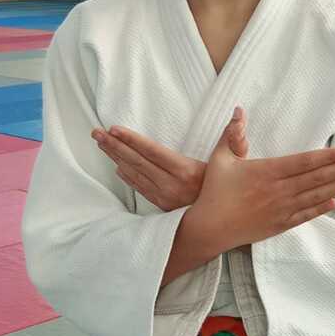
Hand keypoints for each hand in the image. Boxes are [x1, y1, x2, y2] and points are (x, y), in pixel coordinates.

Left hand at [91, 119, 243, 209]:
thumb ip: (234, 137)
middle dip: (114, 145)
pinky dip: (128, 177)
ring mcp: (165, 197)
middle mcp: (171, 185)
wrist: (229, 224)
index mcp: (186, 171)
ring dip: (115, 158)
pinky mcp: (164, 207)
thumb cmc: (231, 190)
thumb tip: (239, 112)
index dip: (131, 139)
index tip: (113, 128)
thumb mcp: (234, 161)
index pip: (152, 151)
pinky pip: (141, 189)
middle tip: (95, 132)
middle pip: (137, 161)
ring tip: (100, 144)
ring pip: (135, 174)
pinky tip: (118, 168)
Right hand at [192, 105, 334, 250]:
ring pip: (315, 196)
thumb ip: (232, 134)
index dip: (328, 157)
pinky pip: (305, 215)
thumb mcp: (221, 158)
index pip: (304, 162)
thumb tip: (238, 110)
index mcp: (267, 172)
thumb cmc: (214, 192)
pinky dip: (321, 209)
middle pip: (316, 179)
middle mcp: (278, 190)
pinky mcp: (279, 225)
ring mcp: (281, 209)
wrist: (209, 228)